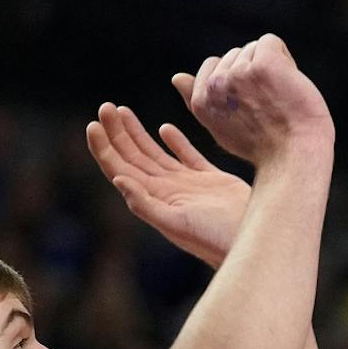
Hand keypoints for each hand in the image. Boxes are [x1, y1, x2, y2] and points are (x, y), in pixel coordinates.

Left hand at [86, 102, 248, 266]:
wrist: (254, 241)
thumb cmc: (215, 239)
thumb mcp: (177, 224)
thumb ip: (146, 205)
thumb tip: (118, 180)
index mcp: (155, 199)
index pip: (121, 169)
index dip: (105, 148)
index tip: (94, 124)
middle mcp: (168, 192)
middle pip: (134, 158)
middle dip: (117, 133)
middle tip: (105, 107)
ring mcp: (189, 186)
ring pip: (155, 155)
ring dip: (137, 134)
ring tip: (122, 111)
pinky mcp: (211, 181)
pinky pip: (188, 157)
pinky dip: (176, 142)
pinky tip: (165, 129)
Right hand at [172, 34, 331, 167]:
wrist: (297, 158)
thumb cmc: (266, 147)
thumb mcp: (222, 129)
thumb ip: (199, 102)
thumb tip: (177, 78)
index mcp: (202, 102)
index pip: (212, 65)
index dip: (236, 81)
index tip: (250, 107)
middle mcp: (216, 86)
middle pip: (235, 55)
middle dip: (253, 73)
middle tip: (268, 108)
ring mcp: (239, 74)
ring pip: (254, 48)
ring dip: (271, 68)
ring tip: (280, 101)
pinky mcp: (263, 65)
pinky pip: (271, 42)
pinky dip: (284, 59)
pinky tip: (290, 85)